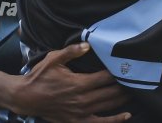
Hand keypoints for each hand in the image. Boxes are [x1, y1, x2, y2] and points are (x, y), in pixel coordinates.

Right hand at [11, 43, 130, 122]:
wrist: (27, 97)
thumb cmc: (40, 76)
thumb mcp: (53, 59)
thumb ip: (71, 52)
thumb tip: (88, 45)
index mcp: (78, 83)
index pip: (104, 78)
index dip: (117, 73)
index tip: (125, 67)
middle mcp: (82, 99)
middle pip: (110, 92)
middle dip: (123, 85)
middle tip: (134, 78)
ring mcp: (81, 112)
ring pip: (109, 105)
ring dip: (123, 98)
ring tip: (133, 91)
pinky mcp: (78, 121)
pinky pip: (101, 122)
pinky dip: (115, 120)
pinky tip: (127, 115)